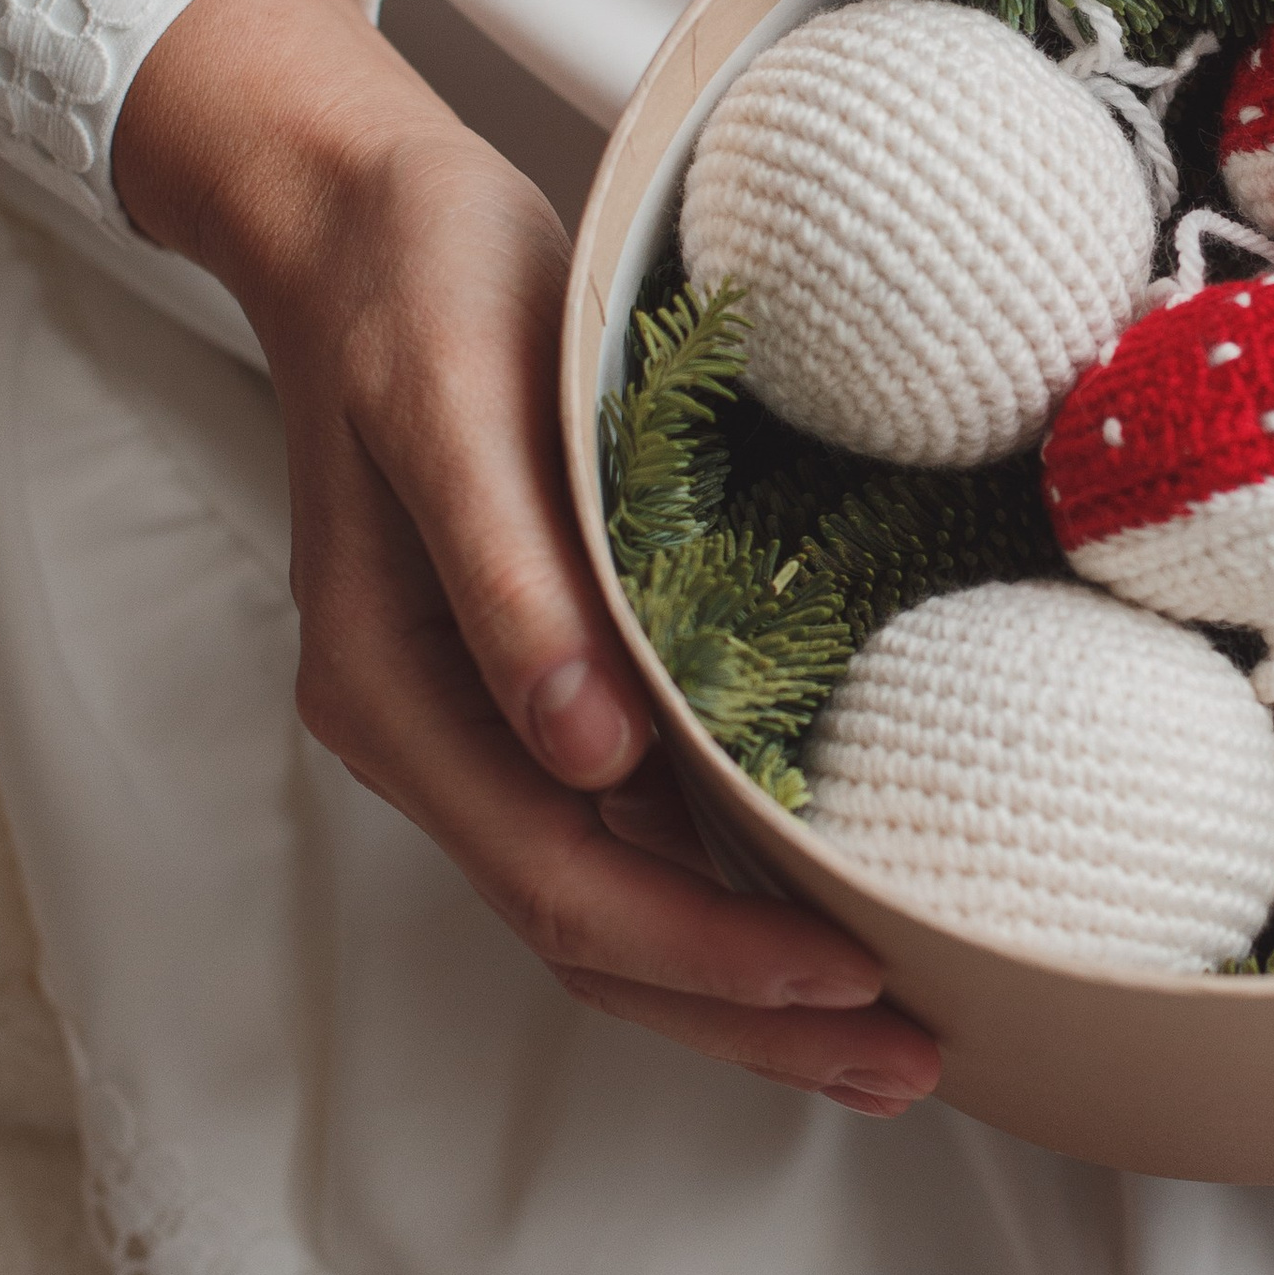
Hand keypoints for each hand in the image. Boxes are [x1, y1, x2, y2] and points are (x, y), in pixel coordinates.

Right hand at [114, 0, 941, 1106]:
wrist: (355, 213)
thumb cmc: (415, 289)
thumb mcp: (455, 406)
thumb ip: (509, 581)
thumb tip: (588, 757)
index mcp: (396, 694)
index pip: (566, 885)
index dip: (711, 954)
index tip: (853, 979)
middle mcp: (434, 735)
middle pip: (593, 937)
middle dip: (750, 1017)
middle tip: (918, 1061)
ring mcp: (481, 718)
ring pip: (612, 906)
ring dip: (744, 987)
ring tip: (894, 1032)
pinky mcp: (530, 679)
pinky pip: (625, 832)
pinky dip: (722, 894)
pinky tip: (819, 909)